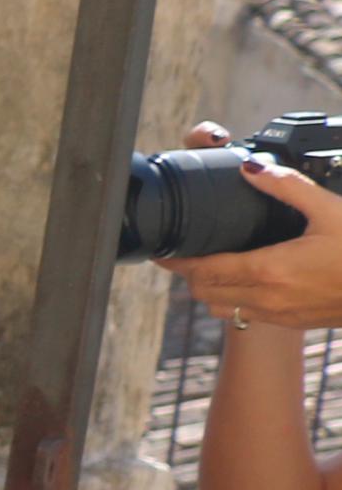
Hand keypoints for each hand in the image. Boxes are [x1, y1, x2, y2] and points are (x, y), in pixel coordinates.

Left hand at [159, 122, 341, 330]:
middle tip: (184, 253)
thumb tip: (251, 167)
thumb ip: (287, 186)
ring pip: (222, 309)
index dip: (178, 261)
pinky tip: (246, 279)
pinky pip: (247, 316)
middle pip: (204, 293)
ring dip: (210, 289)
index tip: (164, 249)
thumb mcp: (329, 210)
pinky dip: (234, 300)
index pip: (204, 271)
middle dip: (189, 274)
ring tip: (212, 264)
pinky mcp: (293, 322)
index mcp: (270, 270)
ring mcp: (280, 315)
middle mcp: (268, 298)